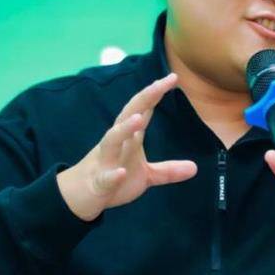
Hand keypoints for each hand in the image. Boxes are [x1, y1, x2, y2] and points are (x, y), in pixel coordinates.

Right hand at [57, 72, 197, 220]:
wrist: (79, 196)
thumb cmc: (114, 178)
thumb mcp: (146, 176)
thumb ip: (168, 170)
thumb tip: (195, 168)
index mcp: (128, 138)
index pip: (143, 110)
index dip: (156, 94)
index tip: (172, 77)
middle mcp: (116, 143)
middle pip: (129, 115)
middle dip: (144, 99)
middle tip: (161, 83)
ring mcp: (105, 161)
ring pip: (112, 140)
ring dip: (124, 129)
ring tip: (138, 118)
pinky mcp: (99, 182)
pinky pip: (105, 177)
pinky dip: (112, 174)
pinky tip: (120, 172)